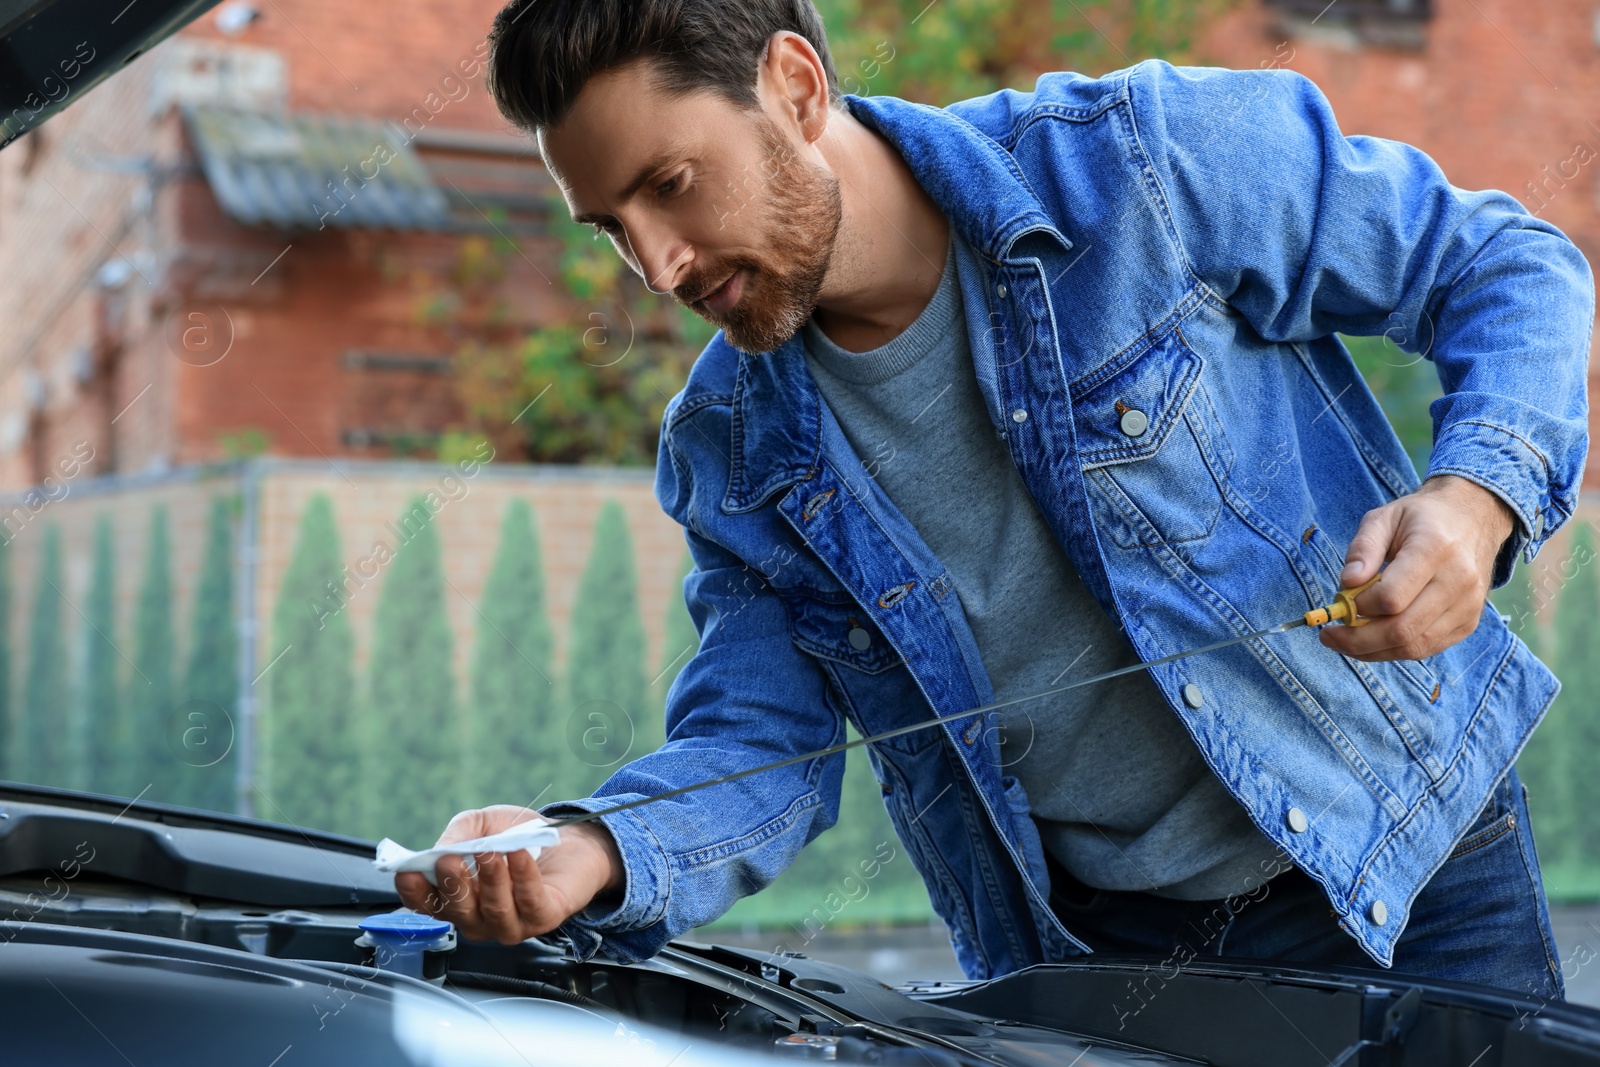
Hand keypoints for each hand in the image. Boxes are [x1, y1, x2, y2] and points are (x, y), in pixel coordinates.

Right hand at [393, 804, 623, 944]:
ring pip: (494, 910)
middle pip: (458, 913)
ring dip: (489, 879)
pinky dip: (522, 876)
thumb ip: (460, 831)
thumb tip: (442, 847)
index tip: (407, 872)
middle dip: (452, 886)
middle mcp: (481, 918)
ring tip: (489, 851)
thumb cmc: (519, 836)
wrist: (569, 839)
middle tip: (449, 860)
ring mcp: (512, 923)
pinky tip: (519, 854)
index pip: (428, 905)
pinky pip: (530, 901)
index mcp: (459, 898)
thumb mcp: (482, 823)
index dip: (414, 893)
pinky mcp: (544, 917)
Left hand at [1320, 474, 1515, 661]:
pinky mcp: (1469, 622)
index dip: (1358, 607)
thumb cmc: (1423, 517)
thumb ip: (1362, 548)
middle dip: (1357, 641)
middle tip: (1329, 636)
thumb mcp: (1385, 517)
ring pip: (1414, 647)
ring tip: (1347, 640)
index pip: (1391, 597)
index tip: (1340, 603)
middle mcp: (1458, 581)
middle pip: (1402, 630)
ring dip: (1373, 651)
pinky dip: (1395, 650)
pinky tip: (1375, 639)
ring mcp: (1468, 606)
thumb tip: (1347, 583)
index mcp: (1435, 550)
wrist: (1475, 518)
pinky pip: (1427, 648)